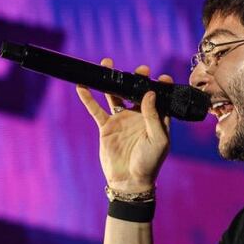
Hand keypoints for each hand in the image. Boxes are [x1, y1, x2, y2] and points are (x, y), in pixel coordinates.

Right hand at [75, 59, 171, 190]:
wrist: (129, 181)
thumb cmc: (150, 163)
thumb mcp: (158, 140)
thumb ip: (153, 116)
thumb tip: (150, 93)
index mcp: (155, 119)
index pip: (159, 98)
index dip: (161, 86)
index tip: (162, 77)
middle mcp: (138, 116)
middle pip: (135, 91)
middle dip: (137, 78)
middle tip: (140, 70)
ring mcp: (121, 119)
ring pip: (114, 94)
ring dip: (110, 80)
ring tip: (106, 63)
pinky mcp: (106, 127)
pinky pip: (95, 109)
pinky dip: (88, 97)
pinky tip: (82, 85)